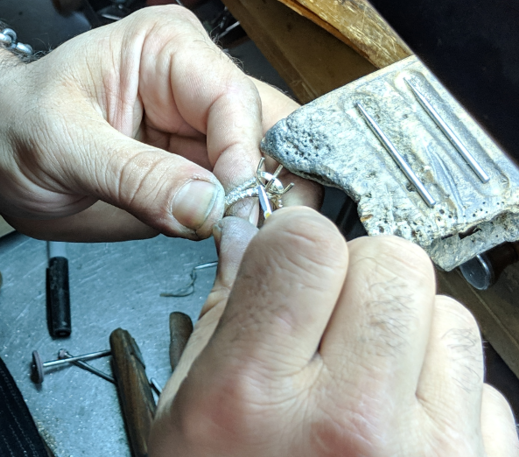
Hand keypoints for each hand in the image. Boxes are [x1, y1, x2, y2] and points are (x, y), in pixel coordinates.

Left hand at [0, 6, 319, 240]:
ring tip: (242, 247)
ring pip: (264, 168)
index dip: (242, 158)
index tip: (236, 211)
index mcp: (166, 48)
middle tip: (258, 236)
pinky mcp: (195, 171)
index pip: (232, 99)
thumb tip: (208, 208)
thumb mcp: (61, 147)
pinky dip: (242, 226)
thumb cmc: (12, 125)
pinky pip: (237, 198)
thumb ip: (135, 177)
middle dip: (269, 184)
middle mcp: (194, 83)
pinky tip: (231, 247)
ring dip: (260, 211)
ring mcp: (199, 130)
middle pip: (266, 130)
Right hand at [150, 210, 518, 455]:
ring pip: (448, 312)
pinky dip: (438, 385)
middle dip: (358, 272)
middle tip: (330, 315)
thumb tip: (252, 233)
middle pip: (394, 262)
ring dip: (406, 328)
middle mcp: (351, 424)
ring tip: (364, 376)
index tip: (289, 259)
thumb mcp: (188, 408)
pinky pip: (480, 379)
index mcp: (254, 395)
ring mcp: (430, 454)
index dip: (295, 239)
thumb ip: (226, 308)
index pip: (309, 245)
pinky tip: (397, 418)